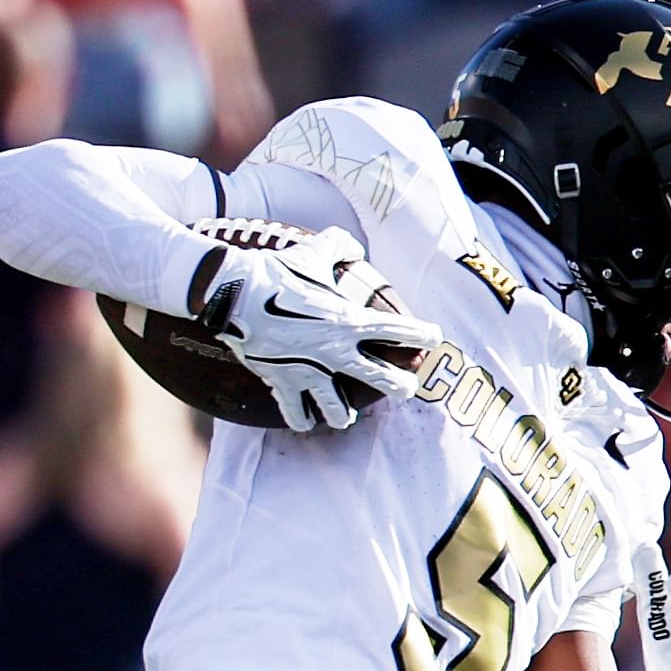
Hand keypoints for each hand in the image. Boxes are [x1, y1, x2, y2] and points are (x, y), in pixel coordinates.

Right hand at [198, 241, 442, 432]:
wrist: (236, 293)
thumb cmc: (277, 271)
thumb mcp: (312, 252)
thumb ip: (338, 246)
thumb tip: (354, 247)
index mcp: (349, 321)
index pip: (396, 329)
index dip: (420, 333)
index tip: (435, 337)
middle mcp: (336, 352)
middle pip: (381, 379)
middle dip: (399, 386)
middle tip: (408, 389)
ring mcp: (310, 371)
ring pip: (336, 408)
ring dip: (342, 415)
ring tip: (344, 418)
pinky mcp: (283, 382)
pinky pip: (294, 411)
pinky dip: (300, 419)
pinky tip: (305, 424)